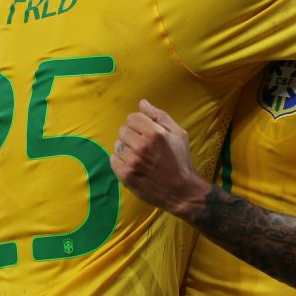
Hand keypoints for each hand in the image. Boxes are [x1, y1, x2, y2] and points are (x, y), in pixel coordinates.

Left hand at [111, 100, 209, 220]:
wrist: (182, 191)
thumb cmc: (181, 161)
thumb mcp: (178, 134)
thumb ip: (159, 116)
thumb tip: (142, 103)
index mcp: (155, 133)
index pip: (132, 117)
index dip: (139, 124)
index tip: (145, 133)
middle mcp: (141, 145)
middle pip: (123, 130)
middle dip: (132, 136)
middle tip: (143, 146)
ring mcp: (132, 161)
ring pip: (117, 145)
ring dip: (126, 149)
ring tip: (138, 157)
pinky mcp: (125, 175)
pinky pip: (113, 159)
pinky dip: (120, 161)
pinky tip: (133, 165)